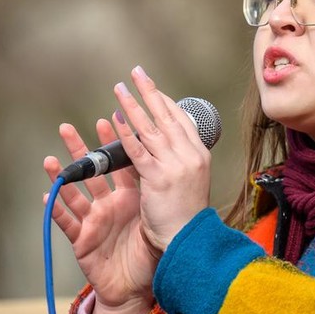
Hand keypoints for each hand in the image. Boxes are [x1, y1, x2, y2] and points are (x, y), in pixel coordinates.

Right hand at [42, 119, 156, 313]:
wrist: (139, 290)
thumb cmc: (149, 255)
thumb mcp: (157, 220)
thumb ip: (159, 194)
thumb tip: (178, 167)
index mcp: (130, 199)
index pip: (121, 166)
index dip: (114, 145)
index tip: (108, 120)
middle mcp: (109, 206)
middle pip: (93, 174)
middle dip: (81, 151)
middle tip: (66, 128)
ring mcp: (94, 221)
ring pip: (75, 194)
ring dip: (62, 177)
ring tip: (51, 160)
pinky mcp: (83, 240)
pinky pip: (67, 223)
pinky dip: (57, 209)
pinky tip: (48, 194)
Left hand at [110, 65, 214, 251]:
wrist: (190, 239)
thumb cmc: (187, 217)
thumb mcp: (189, 182)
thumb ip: (177, 161)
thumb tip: (160, 146)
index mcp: (198, 156)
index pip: (181, 120)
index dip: (165, 102)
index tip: (153, 89)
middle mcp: (189, 156)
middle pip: (166, 117)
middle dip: (150, 93)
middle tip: (137, 74)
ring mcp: (175, 166)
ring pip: (150, 129)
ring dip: (133, 106)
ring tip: (121, 89)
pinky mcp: (158, 178)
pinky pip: (138, 151)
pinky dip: (125, 134)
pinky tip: (115, 119)